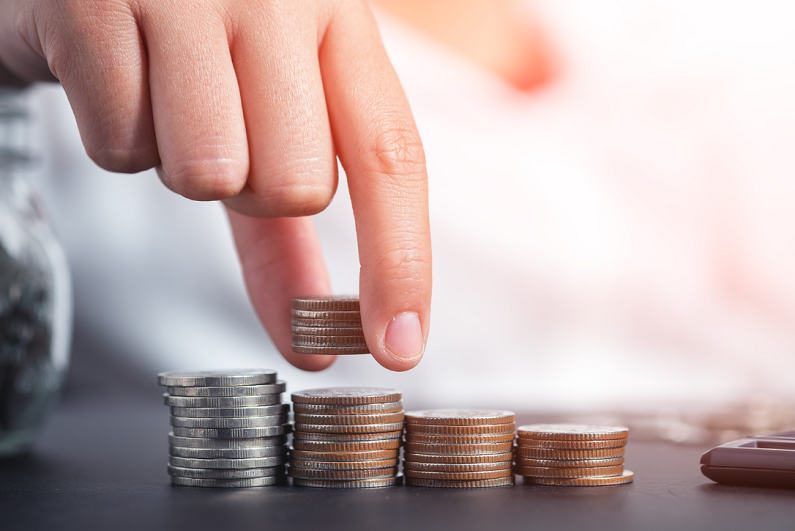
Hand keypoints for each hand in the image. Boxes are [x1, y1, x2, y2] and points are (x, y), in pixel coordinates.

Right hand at [0, 0, 430, 370]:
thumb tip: (319, 345)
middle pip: (298, 185)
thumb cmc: (193, 56)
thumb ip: (293, 234)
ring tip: (166, 103)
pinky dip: (117, 140)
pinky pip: (120, 146)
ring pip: (209, 172)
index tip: (397, 347)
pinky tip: (117, 82)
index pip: (391, 157)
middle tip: (223, 132)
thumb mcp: (264, 124)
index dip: (400, 261)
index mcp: (341, 21)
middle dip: (254, 192)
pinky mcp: (95, 2)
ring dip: (183, 168)